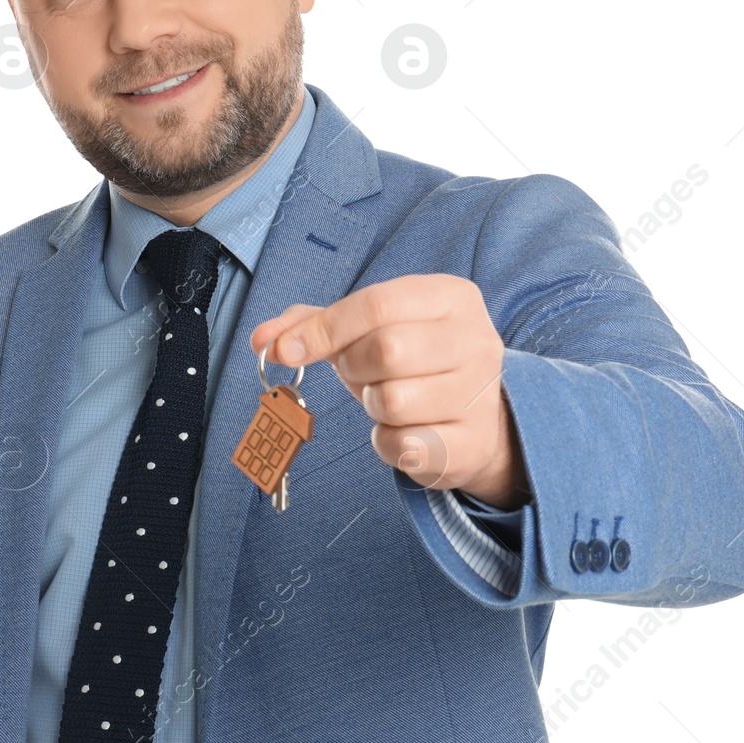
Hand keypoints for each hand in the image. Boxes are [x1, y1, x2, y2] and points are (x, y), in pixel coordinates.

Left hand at [250, 274, 529, 508]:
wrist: (476, 420)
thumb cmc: (413, 363)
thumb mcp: (369, 329)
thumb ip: (314, 324)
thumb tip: (263, 339)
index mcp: (452, 297)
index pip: (377, 304)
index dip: (323, 329)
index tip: (287, 349)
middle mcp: (476, 340)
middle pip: (387, 350)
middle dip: (354, 367)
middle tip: (358, 374)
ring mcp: (480, 394)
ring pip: (393, 401)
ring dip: (373, 405)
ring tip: (388, 400)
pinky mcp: (471, 444)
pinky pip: (403, 445)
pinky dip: (386, 441)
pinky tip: (403, 430)